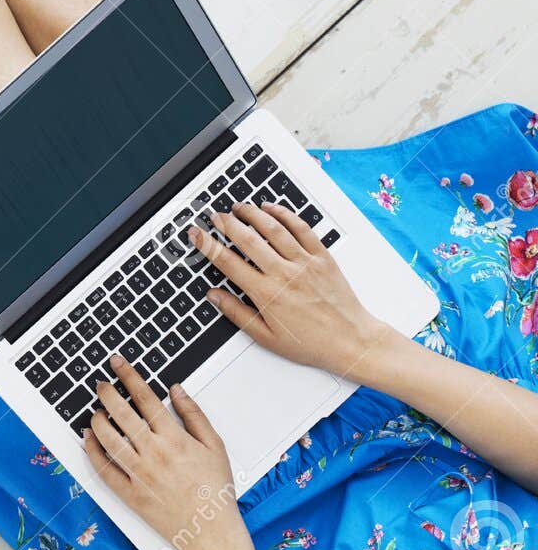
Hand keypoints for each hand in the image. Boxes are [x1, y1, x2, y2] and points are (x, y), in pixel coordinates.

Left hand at [82, 356, 249, 549]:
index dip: (128, 376)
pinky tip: (89, 440)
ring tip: (96, 411)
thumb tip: (176, 390)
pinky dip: (92, 452)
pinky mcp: (130, 494)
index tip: (117, 364)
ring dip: (97, 420)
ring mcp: (139, 474)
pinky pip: (104, 470)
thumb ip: (194, 415)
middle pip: (121, 414)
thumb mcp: (215, 446)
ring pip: (108, 439)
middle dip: (107, 393)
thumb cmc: (215, 490)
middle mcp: (154, 453)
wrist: (211, 531)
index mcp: (174, 439)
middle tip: (100, 384)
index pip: (145, 398)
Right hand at [188, 202, 395, 380]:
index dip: (207, 244)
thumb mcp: (267, 337)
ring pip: (273, 229)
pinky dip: (285, 214)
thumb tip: (214, 297)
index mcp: (266, 294)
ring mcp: (304, 263)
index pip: (227, 262)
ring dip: (252, 213)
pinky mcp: (322, 257)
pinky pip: (302, 228)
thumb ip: (237, 314)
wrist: (352, 341)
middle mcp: (284, 274)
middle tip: (214, 215)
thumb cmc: (312, 342)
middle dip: (226, 223)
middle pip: (247, 239)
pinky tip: (272, 208)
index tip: (196, 234)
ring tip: (239, 207)